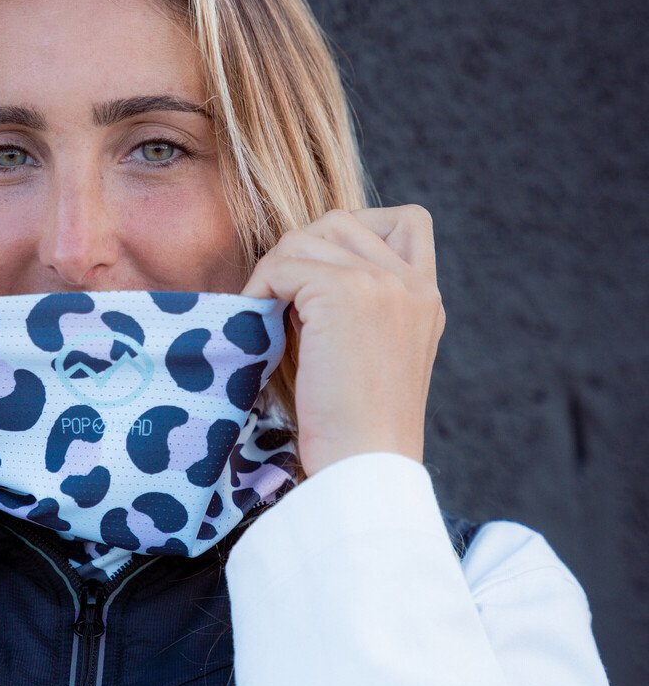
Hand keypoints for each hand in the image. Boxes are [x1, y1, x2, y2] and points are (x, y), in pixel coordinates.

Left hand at [242, 205, 444, 478]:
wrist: (363, 465)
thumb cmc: (352, 425)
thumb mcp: (372, 352)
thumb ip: (359, 305)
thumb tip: (298, 266)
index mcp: (426, 296)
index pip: (406, 221)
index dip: (352, 234)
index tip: (320, 279)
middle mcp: (414, 282)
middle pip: (341, 222)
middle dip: (299, 254)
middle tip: (281, 302)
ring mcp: (384, 282)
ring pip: (307, 237)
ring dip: (276, 271)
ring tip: (269, 313)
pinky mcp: (347, 292)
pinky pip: (284, 264)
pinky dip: (260, 288)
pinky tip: (258, 320)